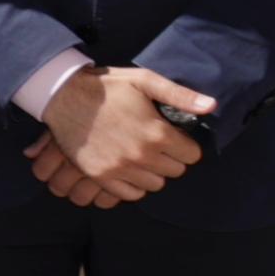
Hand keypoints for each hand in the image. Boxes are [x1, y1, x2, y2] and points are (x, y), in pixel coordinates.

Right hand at [27, 64, 215, 206]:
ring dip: (152, 172)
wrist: (63, 96)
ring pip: (155, 185)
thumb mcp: (145, 81)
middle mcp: (141, 155)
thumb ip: (180, 95)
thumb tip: (212, 106)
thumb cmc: (107, 87)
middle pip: (175, 171)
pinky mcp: (101, 176)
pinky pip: (130, 195)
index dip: (184, 145)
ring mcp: (120, 168)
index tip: (172, 137)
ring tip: (141, 156)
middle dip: (170, 158)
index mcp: (157, 133)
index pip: (192, 155)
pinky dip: (133, 185)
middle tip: (155, 145)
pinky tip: (127, 168)